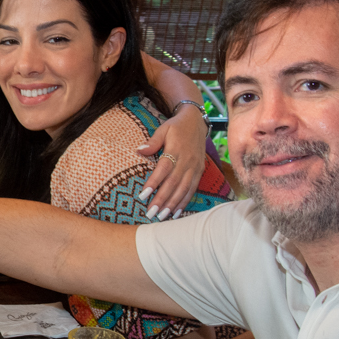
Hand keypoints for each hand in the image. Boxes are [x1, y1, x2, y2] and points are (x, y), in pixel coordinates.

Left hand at [136, 103, 208, 217]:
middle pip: (174, 183)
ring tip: (162, 216)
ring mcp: (195, 167)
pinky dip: (184, 202)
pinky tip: (176, 213)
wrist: (197, 122)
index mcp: (176, 149)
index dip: (154, 183)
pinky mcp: (199, 171)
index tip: (143, 196)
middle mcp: (187, 160)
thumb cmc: (176, 127)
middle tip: (150, 213)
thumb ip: (153, 141)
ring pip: (184, 189)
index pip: (164, 169)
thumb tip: (139, 150)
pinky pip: (192, 189)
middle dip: (162, 200)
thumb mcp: (163, 129)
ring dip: (173, 204)